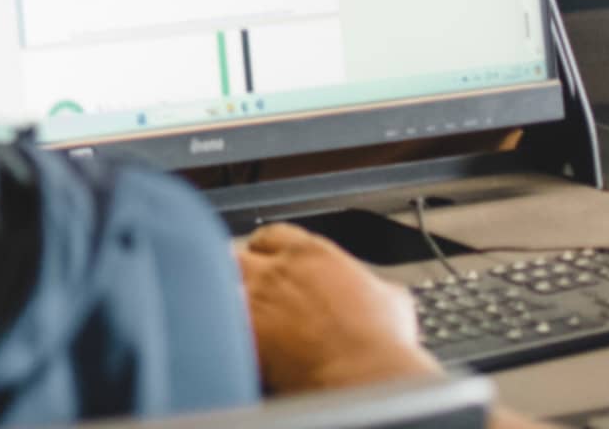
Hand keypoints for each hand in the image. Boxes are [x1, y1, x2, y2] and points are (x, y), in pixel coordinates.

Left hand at [236, 226, 434, 393]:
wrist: (365, 375)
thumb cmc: (382, 342)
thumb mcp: (392, 299)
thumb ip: (374, 285)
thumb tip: (380, 290)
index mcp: (312, 255)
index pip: (272, 235)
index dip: (267, 248)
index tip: (266, 259)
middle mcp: (277, 270)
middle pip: (237, 254)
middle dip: (238, 268)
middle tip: (242, 284)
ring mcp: (257, 298)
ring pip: (220, 282)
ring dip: (223, 294)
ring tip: (226, 308)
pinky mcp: (244, 330)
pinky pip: (216, 320)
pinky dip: (218, 326)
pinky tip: (225, 335)